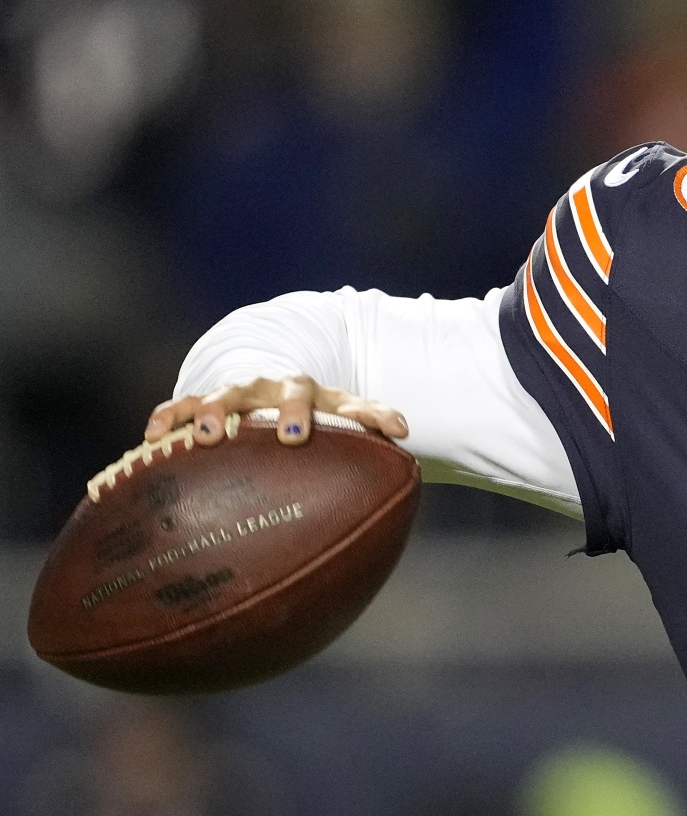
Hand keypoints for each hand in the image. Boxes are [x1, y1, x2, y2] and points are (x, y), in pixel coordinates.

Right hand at [145, 376, 409, 447]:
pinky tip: (151, 437)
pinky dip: (167, 418)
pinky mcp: (197, 403)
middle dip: (288, 412)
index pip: (349, 400)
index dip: (371, 413)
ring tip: (205, 436)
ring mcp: (235, 393)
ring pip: (225, 396)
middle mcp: (275, 389)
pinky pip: (178, 407)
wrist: (253, 377)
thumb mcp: (337, 411)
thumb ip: (369, 419)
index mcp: (316, 394)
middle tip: (292, 436)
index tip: (392, 429)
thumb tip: (406, 432)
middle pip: (285, 393)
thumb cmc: (302, 410)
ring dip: (216, 412)